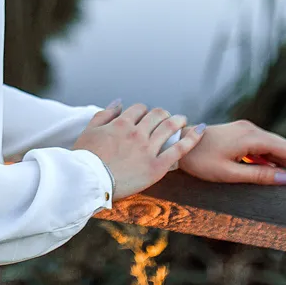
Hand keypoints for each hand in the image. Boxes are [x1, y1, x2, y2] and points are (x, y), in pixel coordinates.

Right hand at [73, 101, 204, 199]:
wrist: (87, 182)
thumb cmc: (85, 158)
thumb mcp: (89, 131)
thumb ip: (104, 114)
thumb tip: (119, 101)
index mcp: (121, 124)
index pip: (138, 109)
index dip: (142, 111)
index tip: (143, 118)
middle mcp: (137, 133)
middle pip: (156, 115)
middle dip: (162, 114)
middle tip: (166, 118)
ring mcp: (148, 150)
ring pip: (169, 127)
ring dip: (178, 120)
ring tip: (182, 120)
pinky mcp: (157, 167)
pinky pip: (179, 149)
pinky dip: (192, 137)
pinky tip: (201, 129)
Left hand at [178, 119, 285, 184]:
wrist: (176, 144)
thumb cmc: (199, 161)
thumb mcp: (229, 173)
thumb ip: (260, 176)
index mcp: (252, 137)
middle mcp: (252, 129)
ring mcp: (246, 131)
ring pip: (276, 148)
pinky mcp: (241, 135)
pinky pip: (264, 148)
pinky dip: (276, 160)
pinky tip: (285, 172)